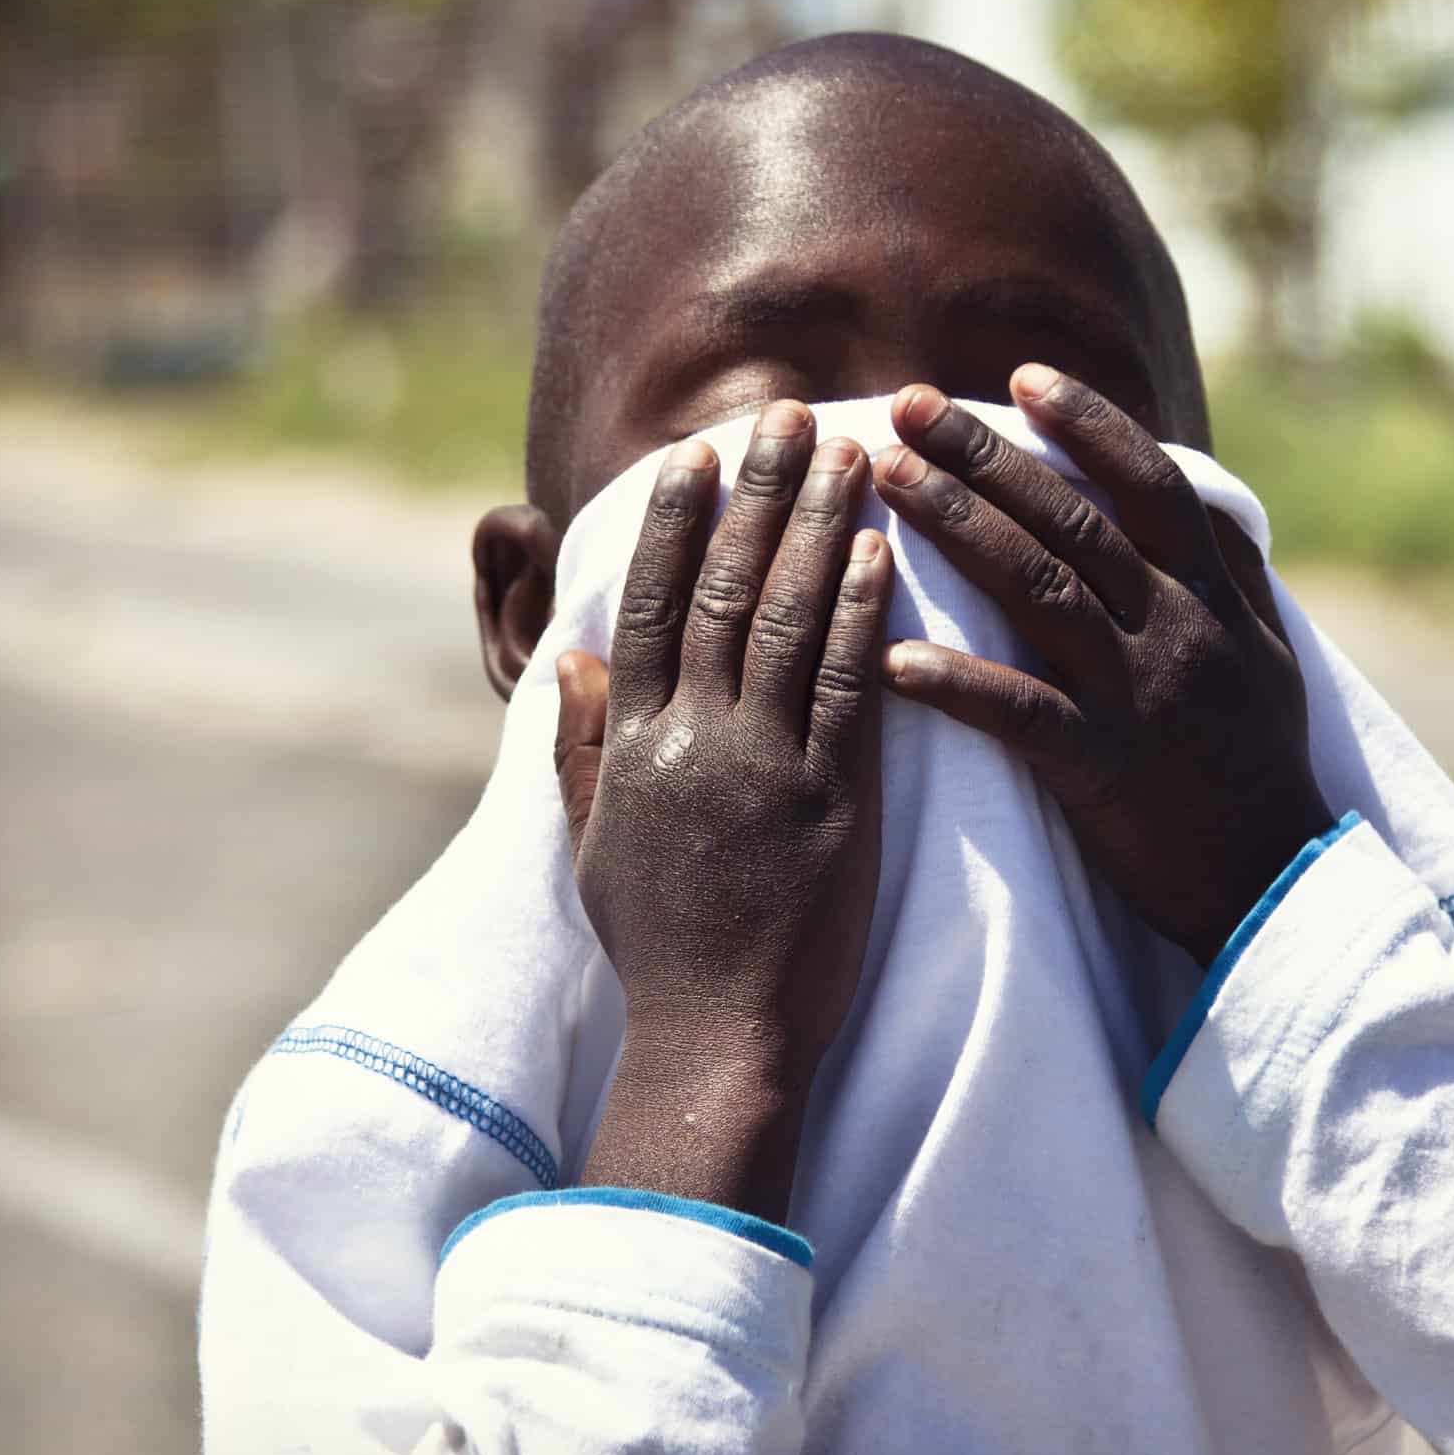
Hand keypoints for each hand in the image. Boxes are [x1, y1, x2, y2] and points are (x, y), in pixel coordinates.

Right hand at [552, 402, 892, 1224]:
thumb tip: (574, 658)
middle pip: (720, 589)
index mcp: (632, 745)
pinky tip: (879, 550)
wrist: (717, 1040)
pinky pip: (845, 688)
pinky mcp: (831, 802)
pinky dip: (859, 612)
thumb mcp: (594, 847)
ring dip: (816, 527)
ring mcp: (761, 767)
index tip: (697, 456)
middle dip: (756, 495)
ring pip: (785, 620)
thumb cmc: (659, 950)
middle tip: (786, 414)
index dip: (672, 523)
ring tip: (847, 451)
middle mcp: (690, 740)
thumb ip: (581, 748)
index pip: (648, 606)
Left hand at [872, 367, 1330, 974]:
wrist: (1276, 884)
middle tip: (908, 404)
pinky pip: (1021, 715)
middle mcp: (1175, 628)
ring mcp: (1138, 696)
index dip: (1088, 424)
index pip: (1148, 482)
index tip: (1023, 376)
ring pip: (1039, 590)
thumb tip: (1206, 497)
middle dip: (985, 454)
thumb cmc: (1262, 763)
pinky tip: (891, 657)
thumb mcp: (1270, 652)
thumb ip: (1235, 570)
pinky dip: (956, 683)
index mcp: (1211, 594)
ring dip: (957, 527)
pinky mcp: (1102, 769)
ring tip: (887, 480)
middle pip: (1071, 518)